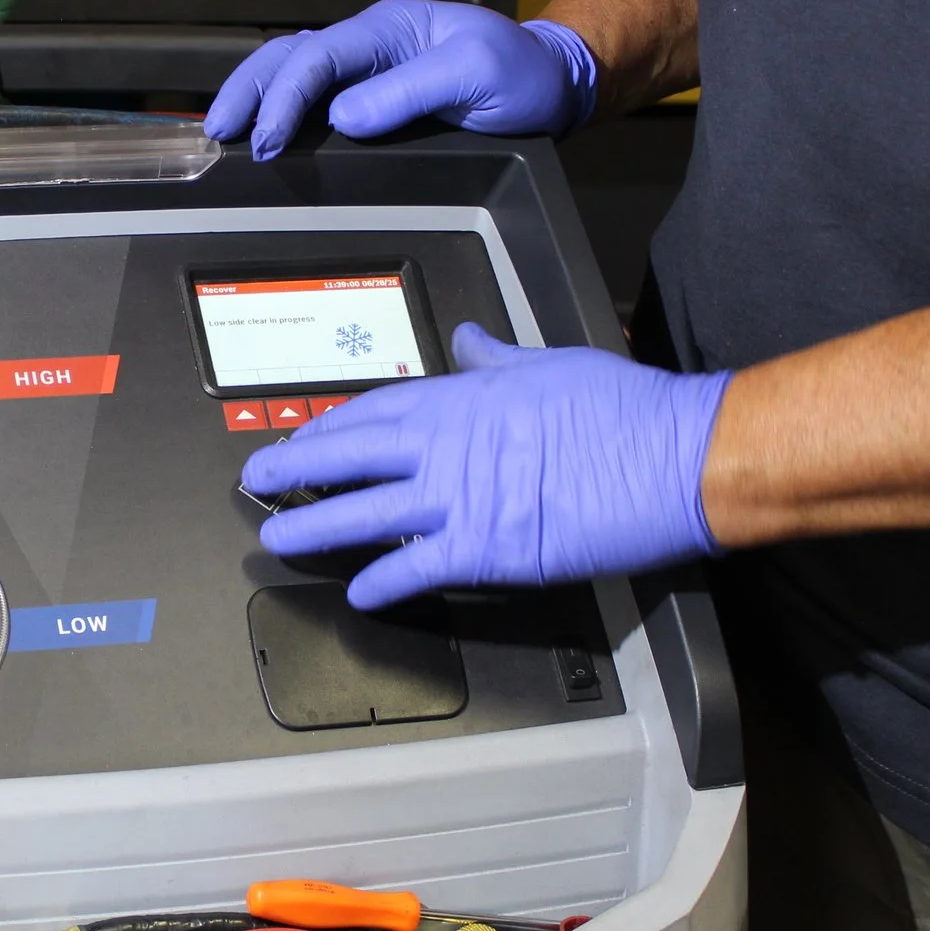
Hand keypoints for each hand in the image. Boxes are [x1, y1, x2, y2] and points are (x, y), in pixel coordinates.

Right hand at [202, 0, 600, 160]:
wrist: (552, 84)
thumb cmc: (521, 72)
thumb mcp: (475, 75)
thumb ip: (409, 92)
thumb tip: (345, 117)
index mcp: (389, 28)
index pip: (317, 58)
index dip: (285, 99)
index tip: (268, 140)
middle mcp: (371, 43)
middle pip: (289, 56)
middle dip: (248, 90)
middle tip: (220, 130)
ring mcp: (370, 68)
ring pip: (294, 71)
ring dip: (257, 96)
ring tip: (225, 128)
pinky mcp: (375, 95)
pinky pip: (317, 96)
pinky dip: (282, 110)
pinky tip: (264, 130)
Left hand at [241, 323, 728, 605]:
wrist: (673, 455)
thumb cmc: (623, 409)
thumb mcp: (549, 363)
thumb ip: (495, 357)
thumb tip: (467, 338)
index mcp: (461, 398)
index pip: (372, 411)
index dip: (327, 428)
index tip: (299, 438)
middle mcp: (448, 446)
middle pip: (350, 458)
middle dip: (295, 471)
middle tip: (255, 482)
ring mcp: (462, 499)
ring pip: (365, 513)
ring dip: (314, 527)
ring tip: (277, 538)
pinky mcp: (487, 548)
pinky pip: (418, 568)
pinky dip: (383, 581)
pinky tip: (358, 592)